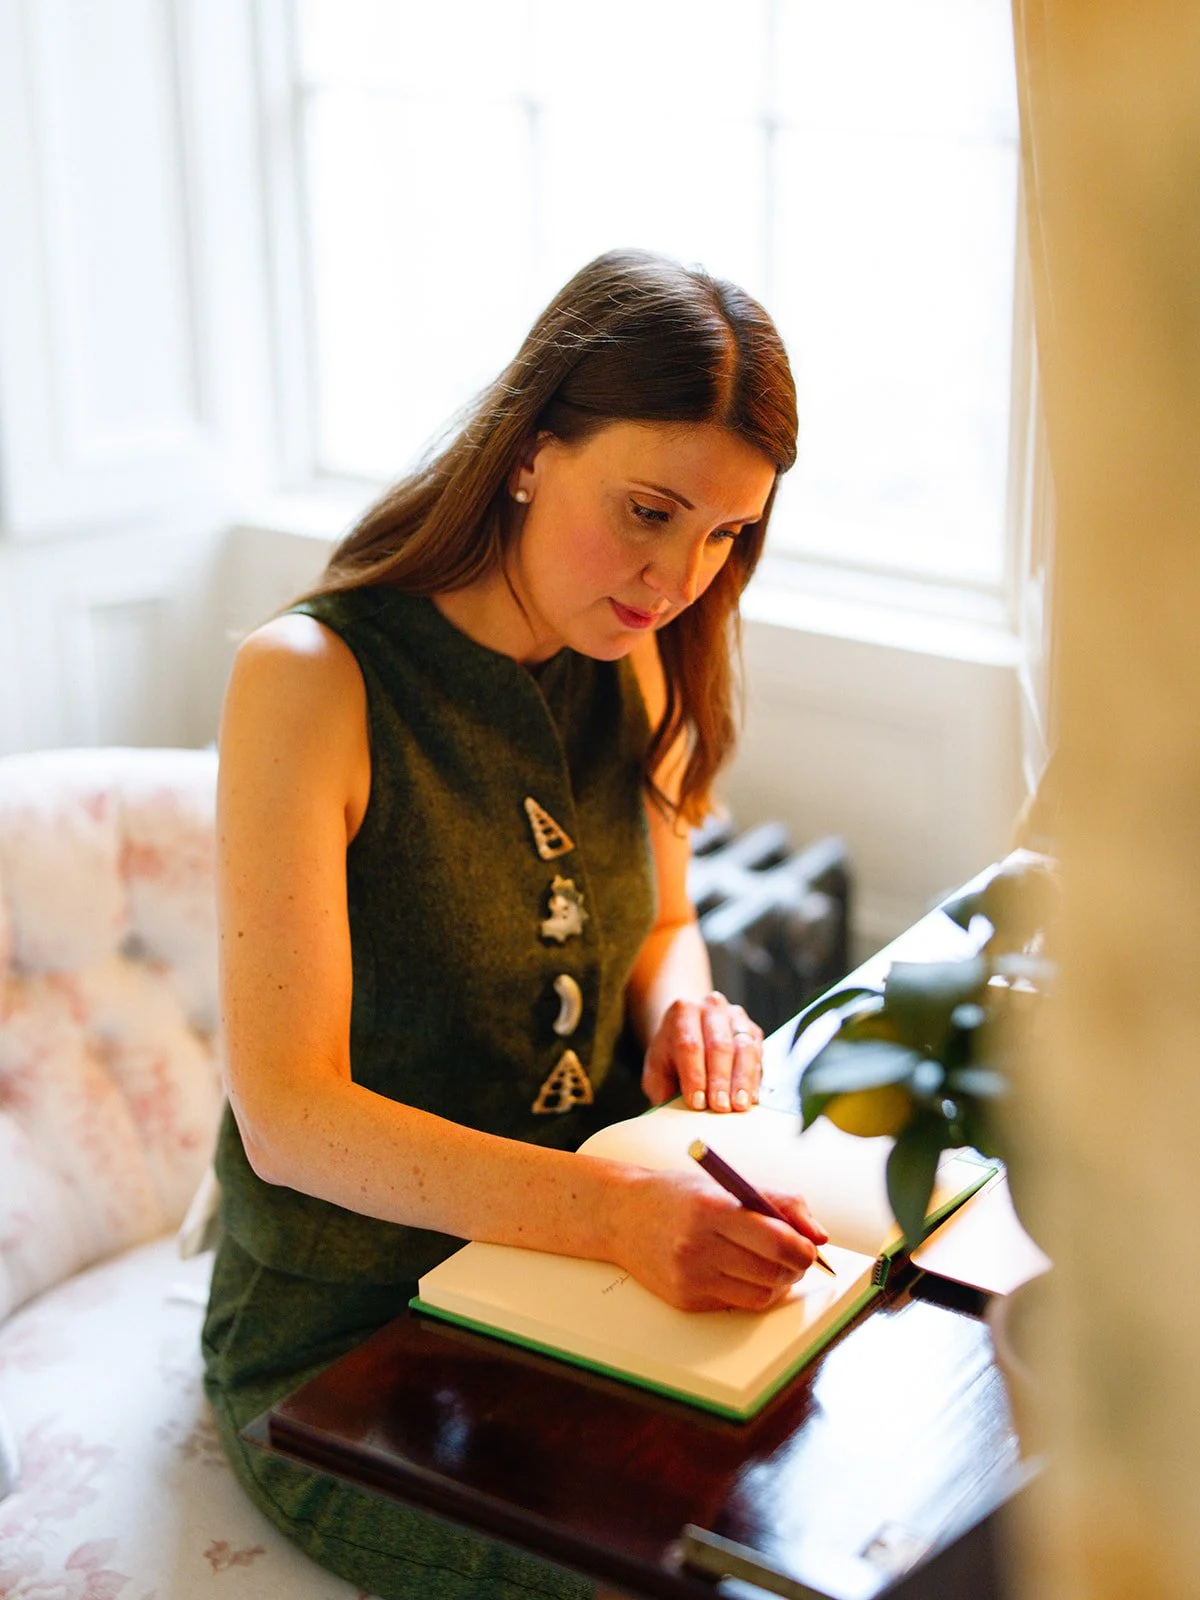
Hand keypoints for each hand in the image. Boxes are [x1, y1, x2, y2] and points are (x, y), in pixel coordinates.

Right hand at [607, 1166, 827, 1312]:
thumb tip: (819, 1235)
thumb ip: (779, 1203)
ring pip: (760, 1295)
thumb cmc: (679, 1196)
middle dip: (795, 1267)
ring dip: (778, 1283)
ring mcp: (690, 1276)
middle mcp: (698, 1245)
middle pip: (773, 1272)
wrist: (622, 1215)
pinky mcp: (686, 1300)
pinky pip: (737, 1304)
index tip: (810, 1246)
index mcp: (712, 1208)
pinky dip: (752, 1291)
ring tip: (773, 1265)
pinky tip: (744, 1272)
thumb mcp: (727, 1184)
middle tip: (796, 1256)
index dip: (803, 1249)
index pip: (776, 1240)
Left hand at [642, 991, 764, 1111]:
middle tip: (720, 1106)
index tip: (698, 1102)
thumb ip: (661, 1086)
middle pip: (719, 1045)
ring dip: (742, 1080)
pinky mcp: (753, 1030)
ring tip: (739, 1105)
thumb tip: (671, 1109)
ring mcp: (735, 1016)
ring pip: (744, 1048)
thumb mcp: (657, 1066)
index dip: (694, 1075)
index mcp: (682, 1011)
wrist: (690, 1026)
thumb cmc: (672, 1051)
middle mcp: (711, 1008)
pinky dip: (754, 1078)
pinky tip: (750, 1097)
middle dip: (720, 1080)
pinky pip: (758, 1054)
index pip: (689, 1045)